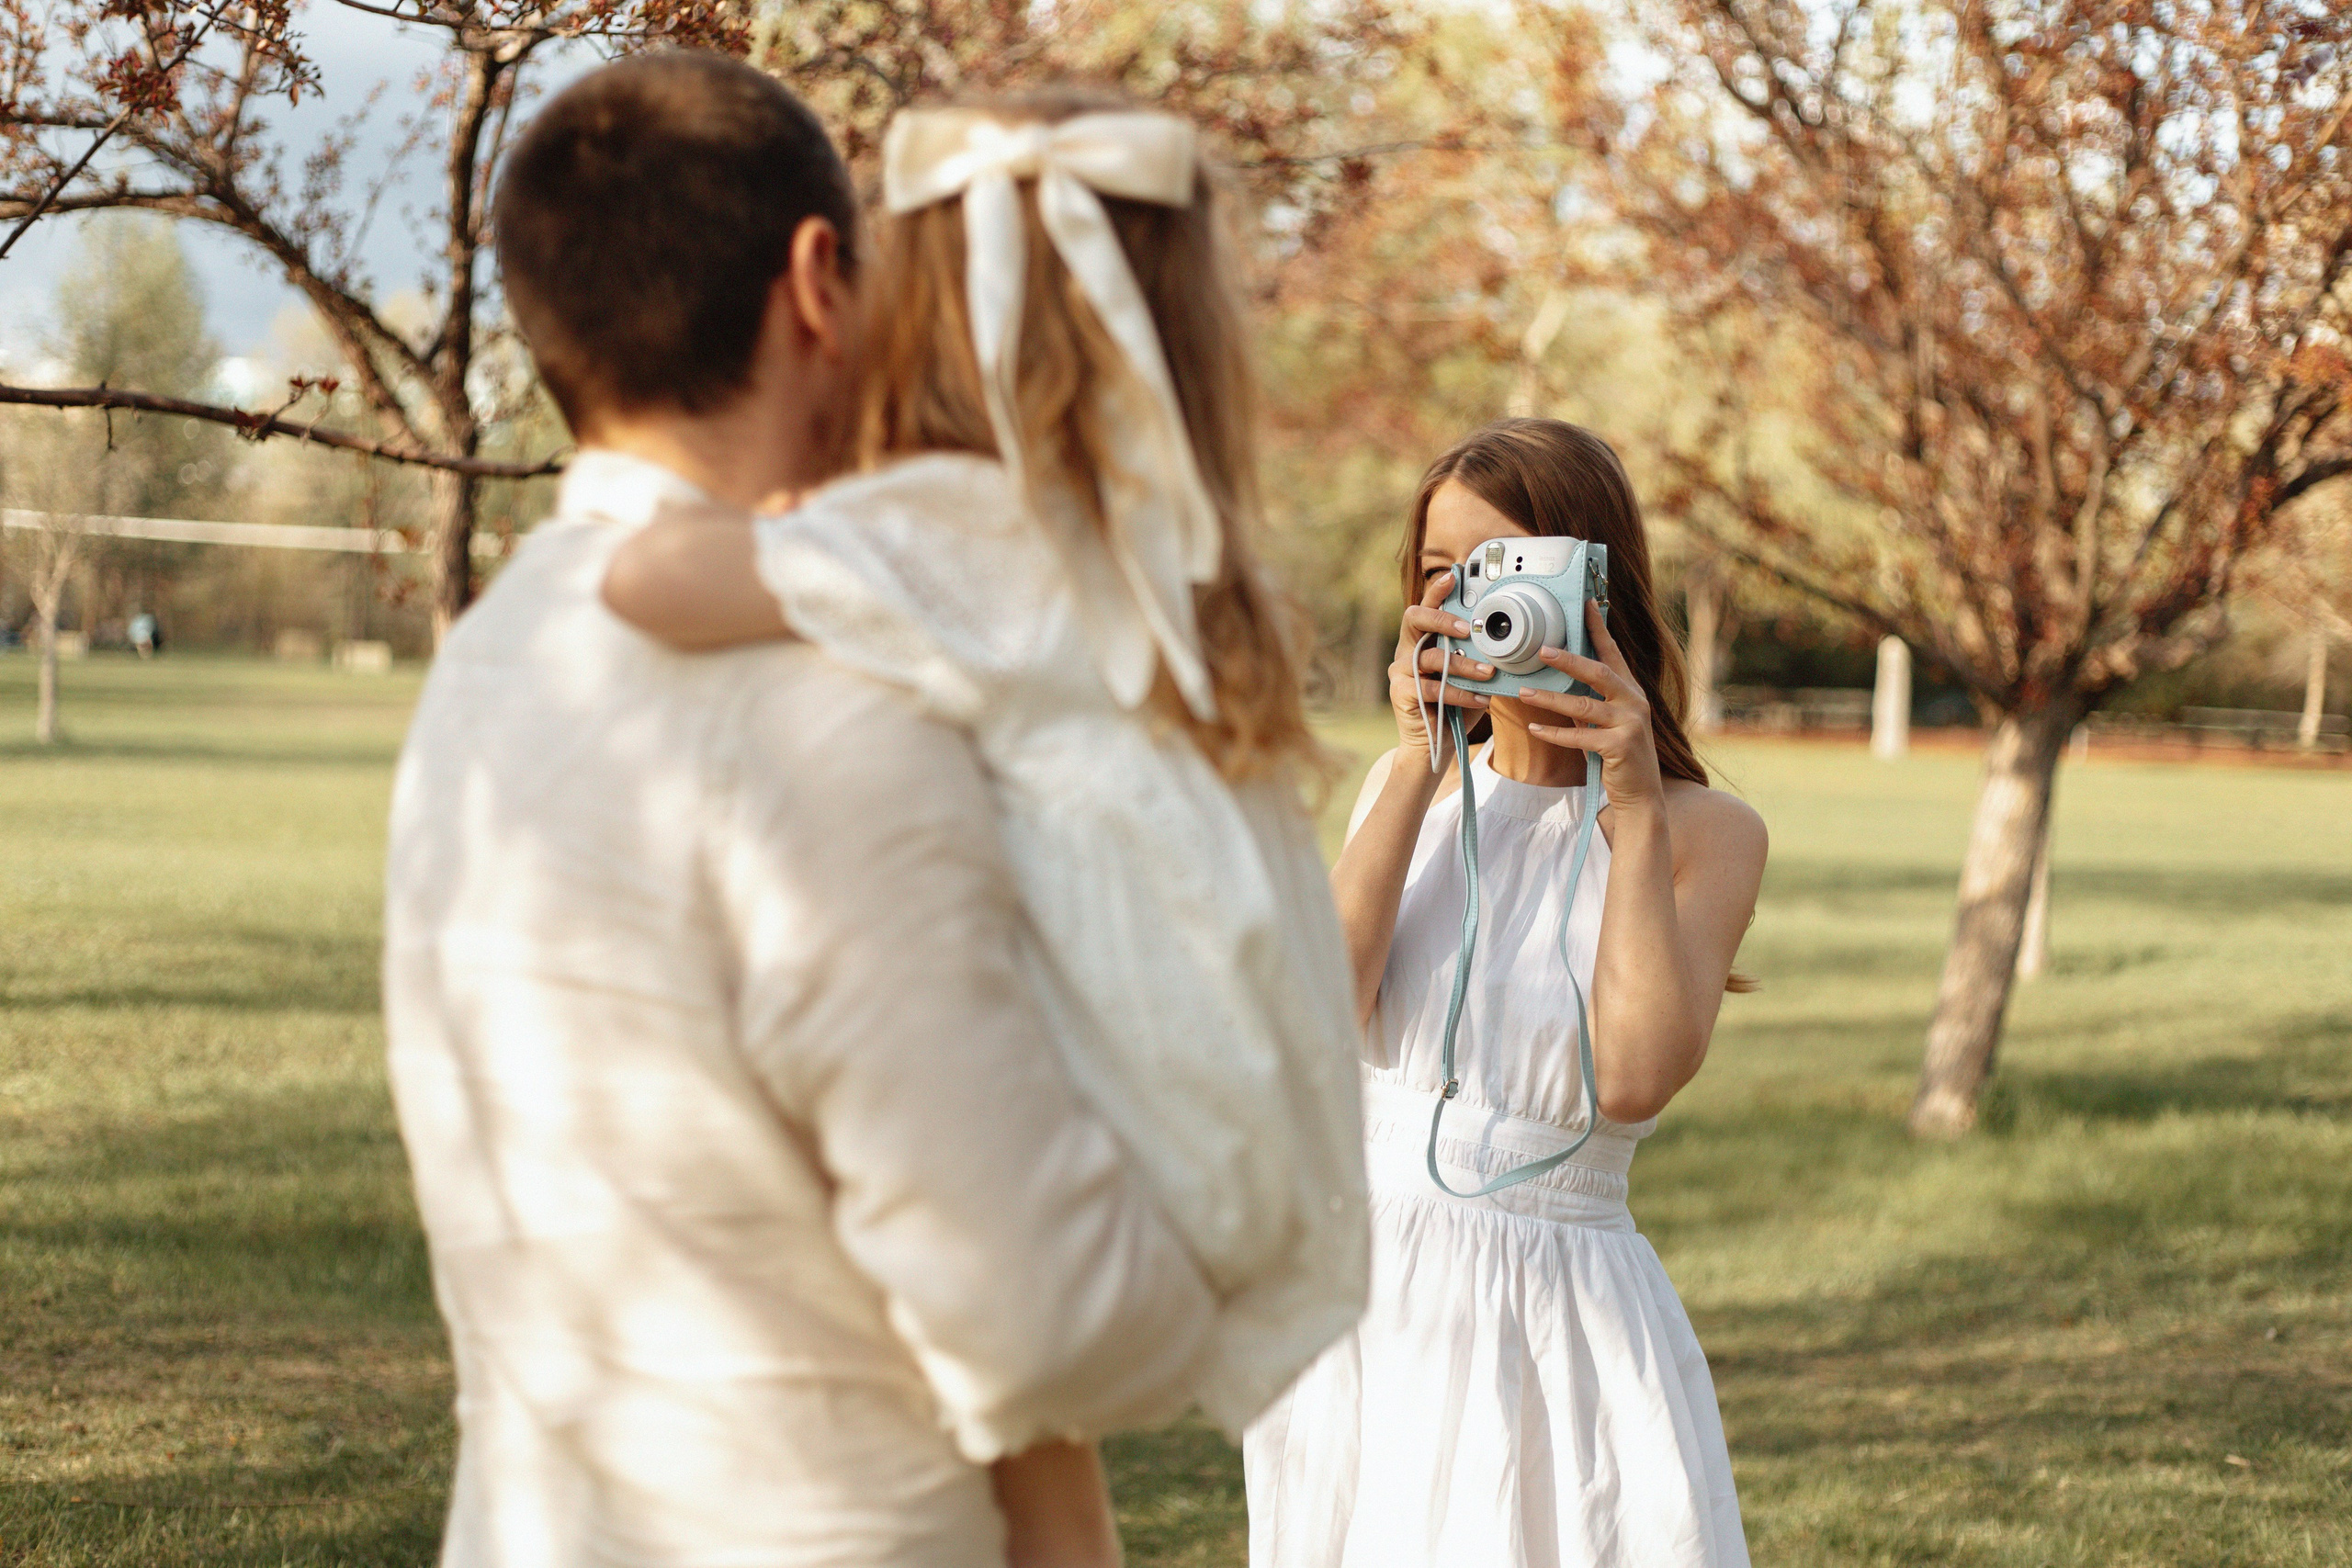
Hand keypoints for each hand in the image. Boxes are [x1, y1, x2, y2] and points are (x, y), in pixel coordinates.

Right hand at [1389, 571, 1492, 761]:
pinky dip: (1461, 693)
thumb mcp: (1469, 678)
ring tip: (1488, 673)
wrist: (1434, 746)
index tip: (1454, 576)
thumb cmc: (1454, 707)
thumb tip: (1508, 642)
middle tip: (1469, 630)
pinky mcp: (1401, 694)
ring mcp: (1400, 672)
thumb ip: (1476, 657)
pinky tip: (1481, 699)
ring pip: (1432, 657)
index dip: (1436, 591)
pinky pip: (1434, 688)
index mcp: (1422, 641)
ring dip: (1464, 665)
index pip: (1426, 609)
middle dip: (1443, 619)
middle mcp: (1406, 651)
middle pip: (1414, 619)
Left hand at [1514, 599, 1667, 812]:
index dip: (1598, 629)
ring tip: (1523, 691)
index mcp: (1630, 691)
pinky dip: (1555, 733)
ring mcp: (1630, 723)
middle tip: (1542, 650)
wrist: (1640, 794)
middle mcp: (1634, 702)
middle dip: (1569, 660)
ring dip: (1550, 698)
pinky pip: (1580, 736)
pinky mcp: (1620, 746)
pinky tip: (1534, 727)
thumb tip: (1560, 681)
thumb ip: (1589, 702)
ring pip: (1583, 705)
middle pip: (1598, 673)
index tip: (1585, 605)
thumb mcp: (1605, 722)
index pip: (1612, 653)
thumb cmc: (1617, 755)